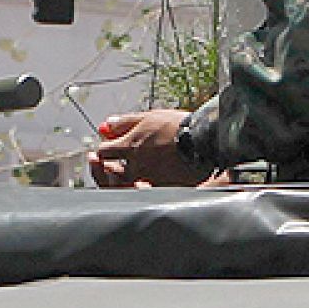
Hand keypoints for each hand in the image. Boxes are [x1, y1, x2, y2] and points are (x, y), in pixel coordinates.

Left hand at [88, 109, 209, 187]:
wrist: (204, 140)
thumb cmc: (177, 126)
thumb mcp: (148, 117)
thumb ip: (125, 122)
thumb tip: (106, 125)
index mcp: (130, 147)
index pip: (104, 152)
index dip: (105, 149)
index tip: (109, 147)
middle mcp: (137, 166)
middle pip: (113, 172)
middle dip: (111, 166)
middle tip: (118, 160)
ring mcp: (150, 179)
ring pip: (129, 183)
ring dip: (128, 176)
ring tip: (137, 167)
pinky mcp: (164, 188)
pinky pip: (148, 190)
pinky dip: (145, 184)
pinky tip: (152, 176)